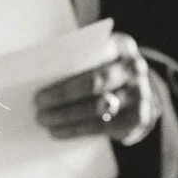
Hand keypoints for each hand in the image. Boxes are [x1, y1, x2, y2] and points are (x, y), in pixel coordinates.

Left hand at [34, 32, 159, 145]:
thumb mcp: (98, 57)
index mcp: (121, 45)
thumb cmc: (106, 70)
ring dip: (66, 116)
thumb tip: (37, 74)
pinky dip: (76, 130)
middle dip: (63, 94)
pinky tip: (57, 131)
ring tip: (43, 119)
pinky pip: (102, 127)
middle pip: (95, 82)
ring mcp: (139, 94)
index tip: (39, 73)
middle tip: (38, 102)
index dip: (67, 62)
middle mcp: (134, 68)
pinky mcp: (138, 118)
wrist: (139, 92)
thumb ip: (76, 59)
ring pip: (97, 108)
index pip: (92, 51)